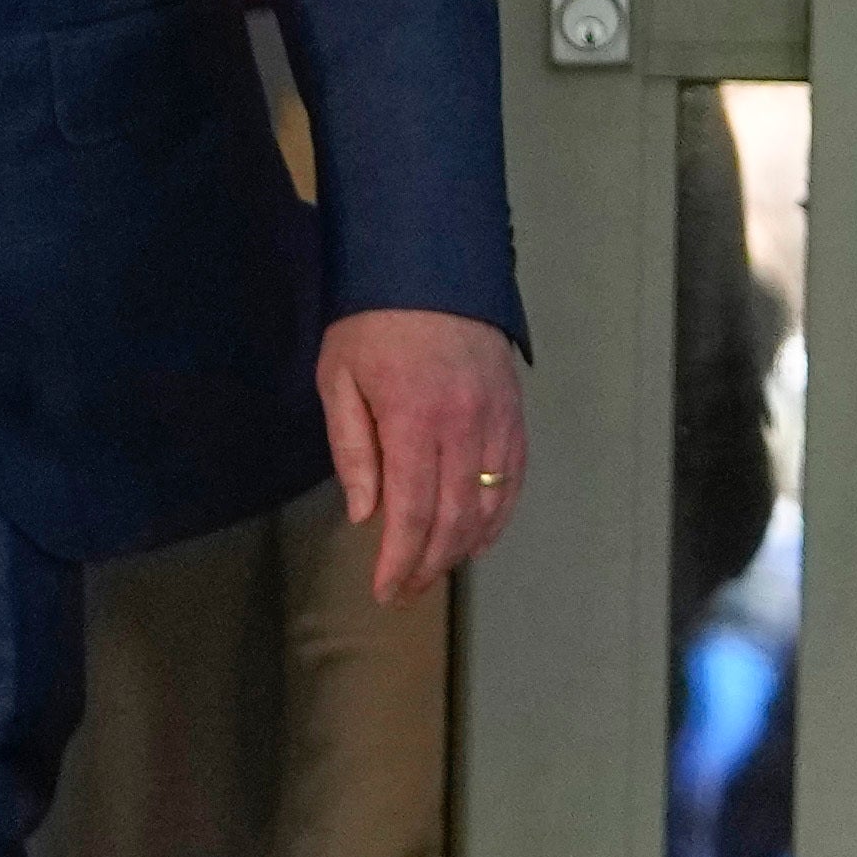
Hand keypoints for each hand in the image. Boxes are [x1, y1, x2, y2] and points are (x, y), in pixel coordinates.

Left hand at [315, 308, 525, 603]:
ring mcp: (498, 424)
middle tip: (403, 591)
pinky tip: (475, 540)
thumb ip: (353, 448)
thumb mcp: (339, 376)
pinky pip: (513, 483)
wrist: (432, 266)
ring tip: (431, 571)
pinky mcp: (517, 417)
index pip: (413, 511)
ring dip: (461, 549)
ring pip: (488, 508)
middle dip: (427, 564)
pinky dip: (496, 519)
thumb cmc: (371, 322)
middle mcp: (465, 428)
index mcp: (414, 419)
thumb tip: (365, 515)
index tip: (385, 590)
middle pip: (453, 520)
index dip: (401, 558)